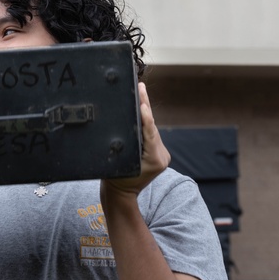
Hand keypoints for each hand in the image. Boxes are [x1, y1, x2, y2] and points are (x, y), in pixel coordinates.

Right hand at [102, 82, 169, 198]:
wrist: (121, 194)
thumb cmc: (116, 179)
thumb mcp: (118, 162)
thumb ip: (124, 145)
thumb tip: (128, 122)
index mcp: (155, 161)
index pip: (150, 133)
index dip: (146, 117)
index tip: (142, 104)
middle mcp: (162, 156)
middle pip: (152, 127)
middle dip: (145, 106)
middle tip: (141, 86)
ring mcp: (162, 154)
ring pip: (151, 128)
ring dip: (144, 111)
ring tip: (139, 90)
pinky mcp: (159, 151)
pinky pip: (150, 133)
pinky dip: (144, 121)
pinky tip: (140, 103)